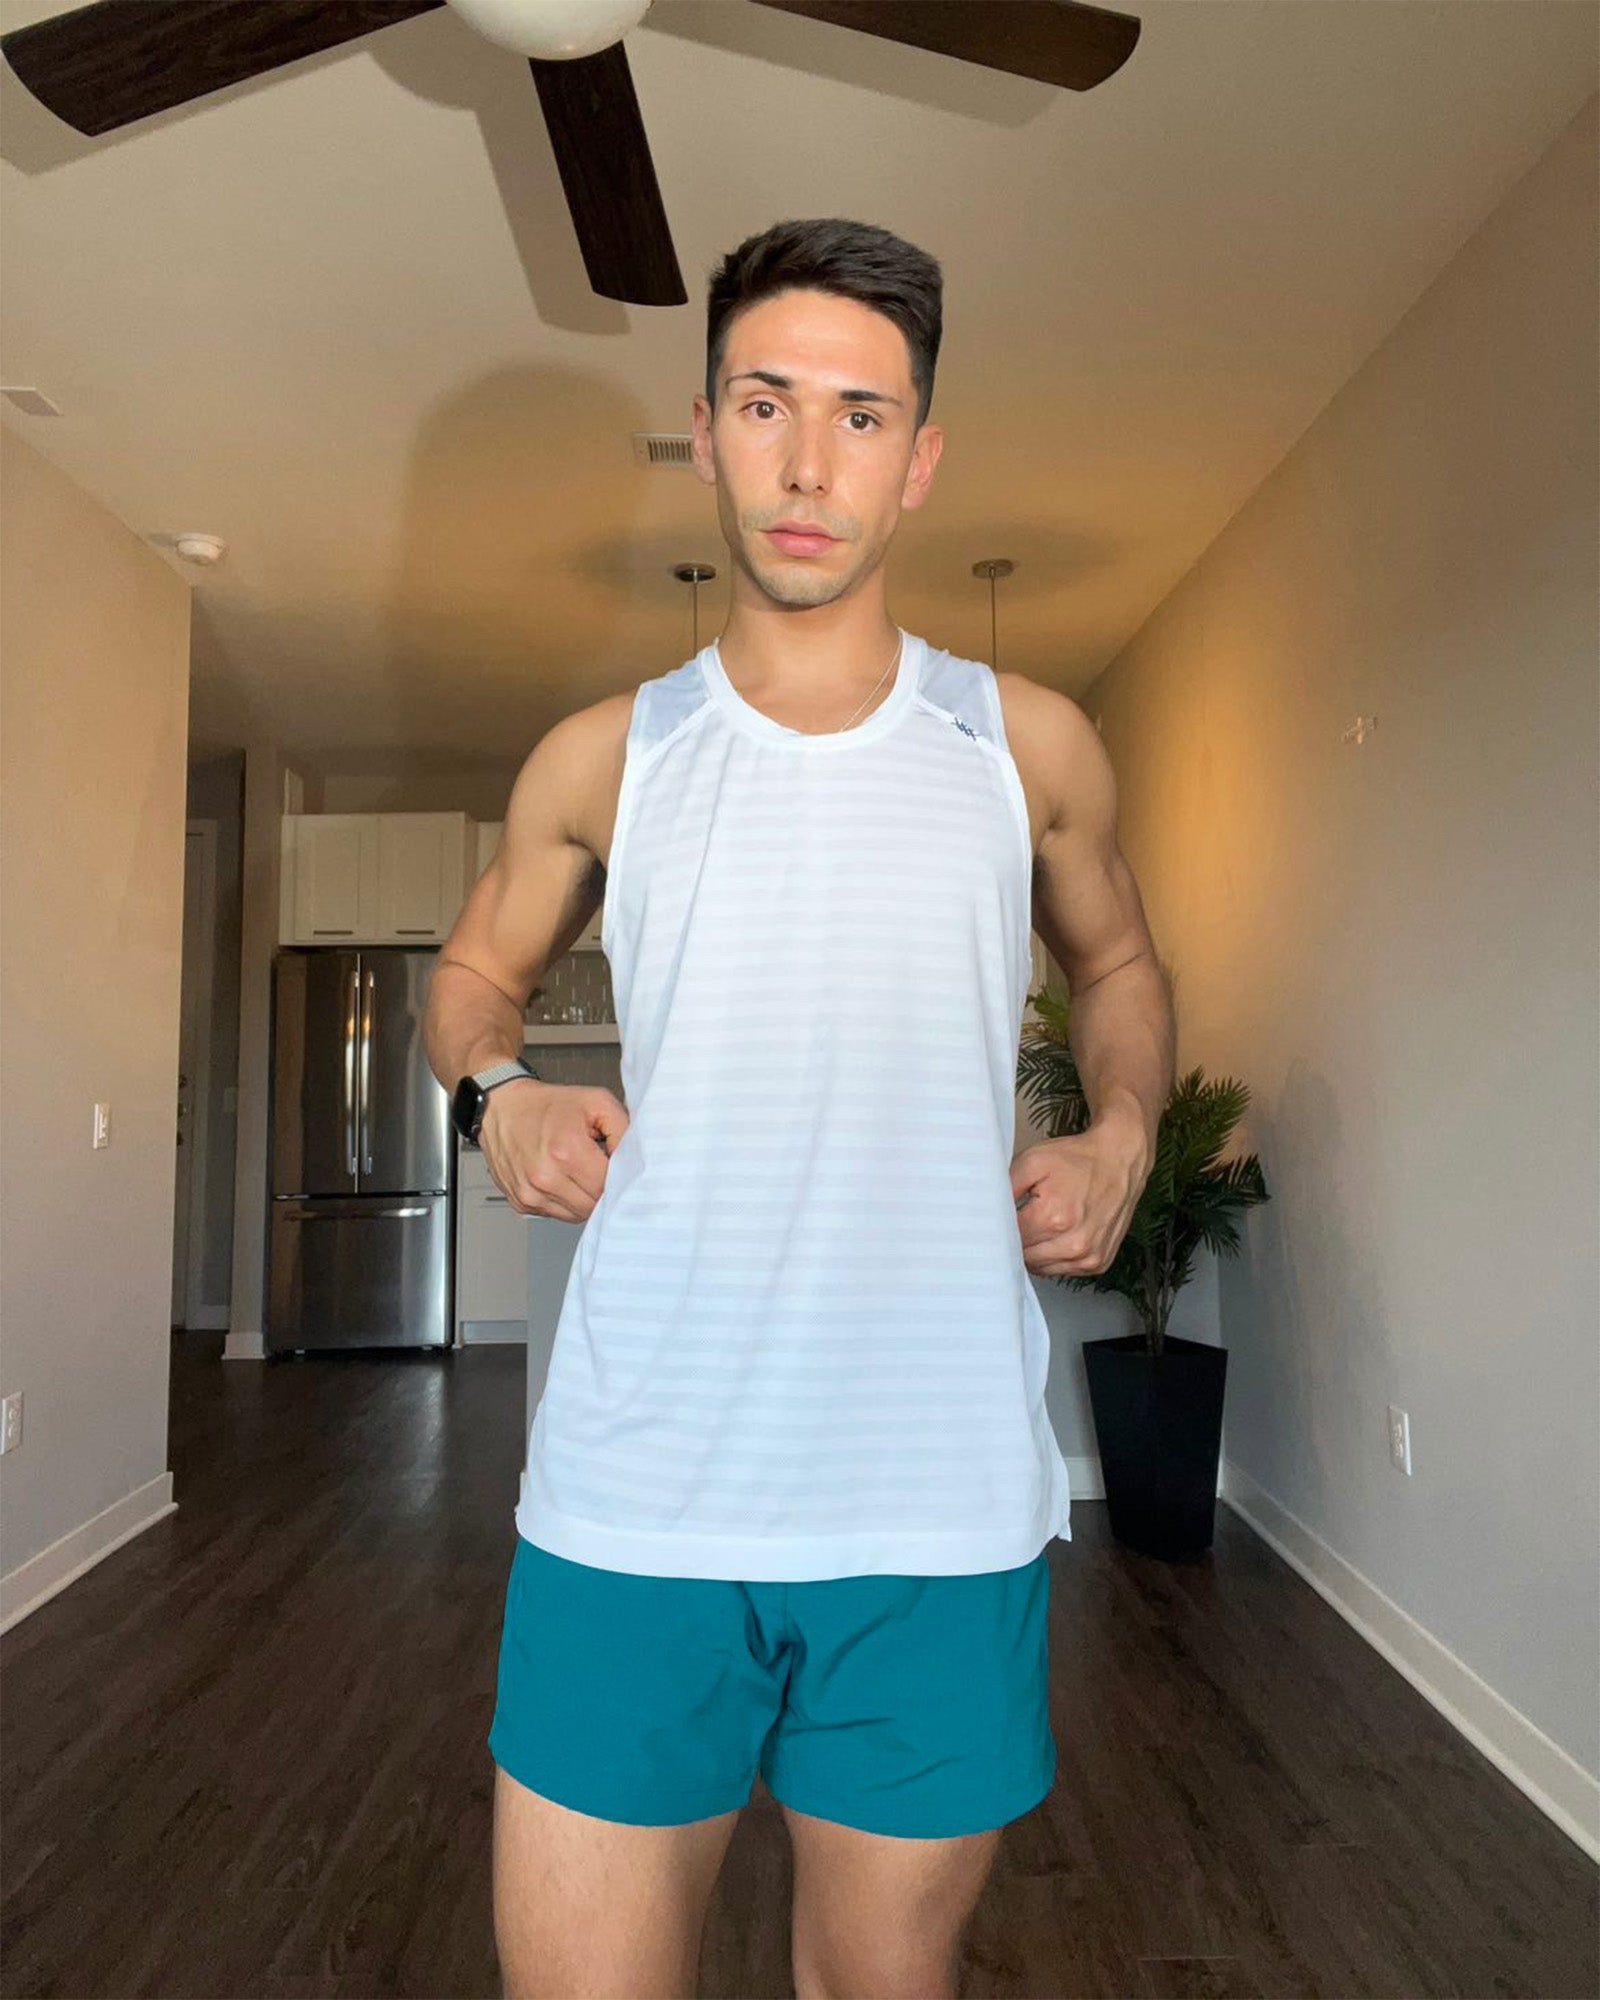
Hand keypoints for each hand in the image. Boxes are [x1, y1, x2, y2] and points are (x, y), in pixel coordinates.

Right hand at [479, 1079, 628, 1222]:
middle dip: (602, 1188)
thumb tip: (636, 1157)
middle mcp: (545, 1177)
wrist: (503, 1107)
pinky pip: (557, 1214)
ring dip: (584, 1197)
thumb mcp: (596, 1102)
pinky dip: (565, 1201)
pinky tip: (561, 1177)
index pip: (609, 1185)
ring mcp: (531, 1193)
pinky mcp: (521, 1202)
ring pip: (578, 1215)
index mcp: (566, 1151)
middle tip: (596, 1165)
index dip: (618, 1175)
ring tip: (577, 1170)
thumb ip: (623, 1129)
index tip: (614, 1164)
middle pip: (594, 1204)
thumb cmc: (547, 1105)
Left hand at [1010, 1117, 1148, 1276]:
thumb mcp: (1033, 1161)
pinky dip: (1054, 1257)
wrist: (1119, 1160)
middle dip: (1018, 1240)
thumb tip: (987, 1210)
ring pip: (1041, 1269)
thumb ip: (1005, 1187)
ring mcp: (1088, 1256)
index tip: (1000, 1219)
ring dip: (1035, 1252)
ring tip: (1042, 1225)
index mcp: (1053, 1218)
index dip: (1000, 1228)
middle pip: (1023, 1257)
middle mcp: (1074, 1243)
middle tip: (1023, 1219)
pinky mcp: (1098, 1263)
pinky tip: (1058, 1235)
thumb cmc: (1078, 1160)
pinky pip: (1062, 1270)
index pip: (1009, 1239)